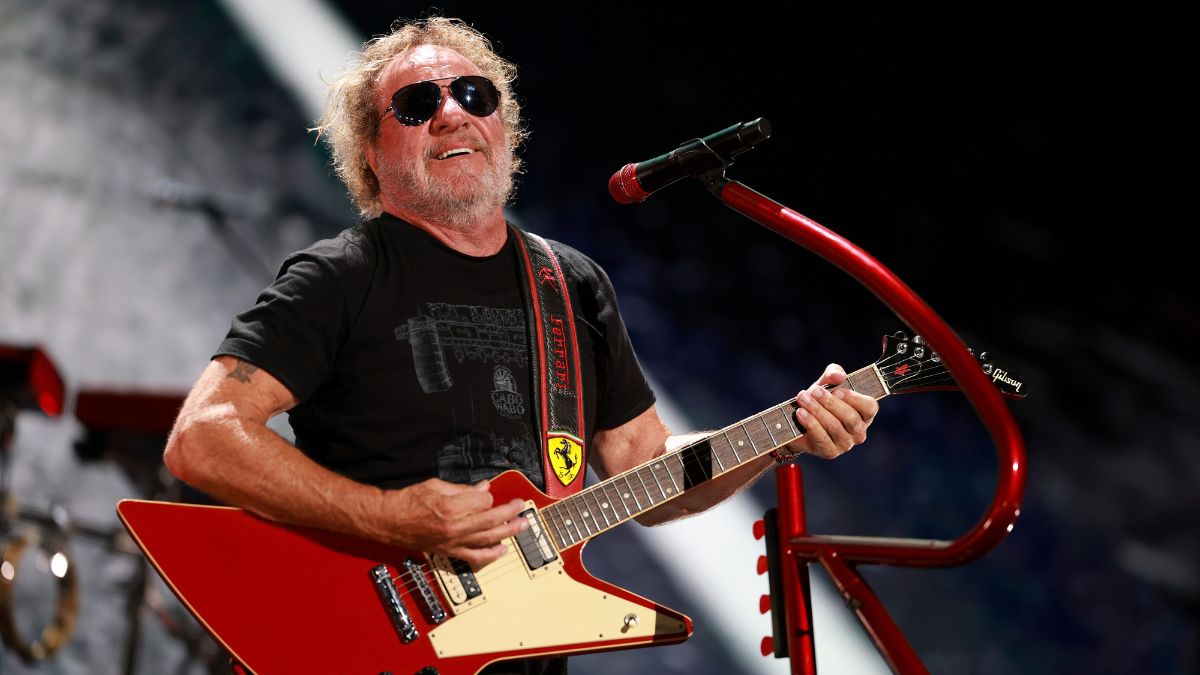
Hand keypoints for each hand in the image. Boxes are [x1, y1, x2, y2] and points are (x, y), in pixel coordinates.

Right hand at [379, 478, 528, 565]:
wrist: (388, 521)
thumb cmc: (408, 501)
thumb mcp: (436, 485)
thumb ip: (463, 489)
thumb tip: (484, 488)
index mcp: (450, 506)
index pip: (483, 501)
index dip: (487, 495)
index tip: (485, 492)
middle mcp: (453, 526)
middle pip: (491, 519)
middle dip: (509, 512)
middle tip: (521, 506)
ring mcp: (452, 541)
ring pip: (488, 539)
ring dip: (508, 532)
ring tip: (522, 525)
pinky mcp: (449, 551)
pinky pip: (474, 557)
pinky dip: (491, 555)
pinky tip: (503, 550)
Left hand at [786, 363, 878, 458]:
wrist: (799, 420)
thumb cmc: (819, 400)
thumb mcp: (826, 383)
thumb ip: (833, 374)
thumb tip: (839, 376)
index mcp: (864, 414)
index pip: (870, 408)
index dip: (855, 399)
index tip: (836, 390)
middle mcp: (859, 431)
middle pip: (850, 418)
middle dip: (830, 403)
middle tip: (814, 390)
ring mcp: (846, 444)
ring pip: (835, 427)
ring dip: (817, 411)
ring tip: (803, 398)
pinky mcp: (830, 452)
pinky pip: (822, 438)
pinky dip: (810, 424)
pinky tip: (801, 413)